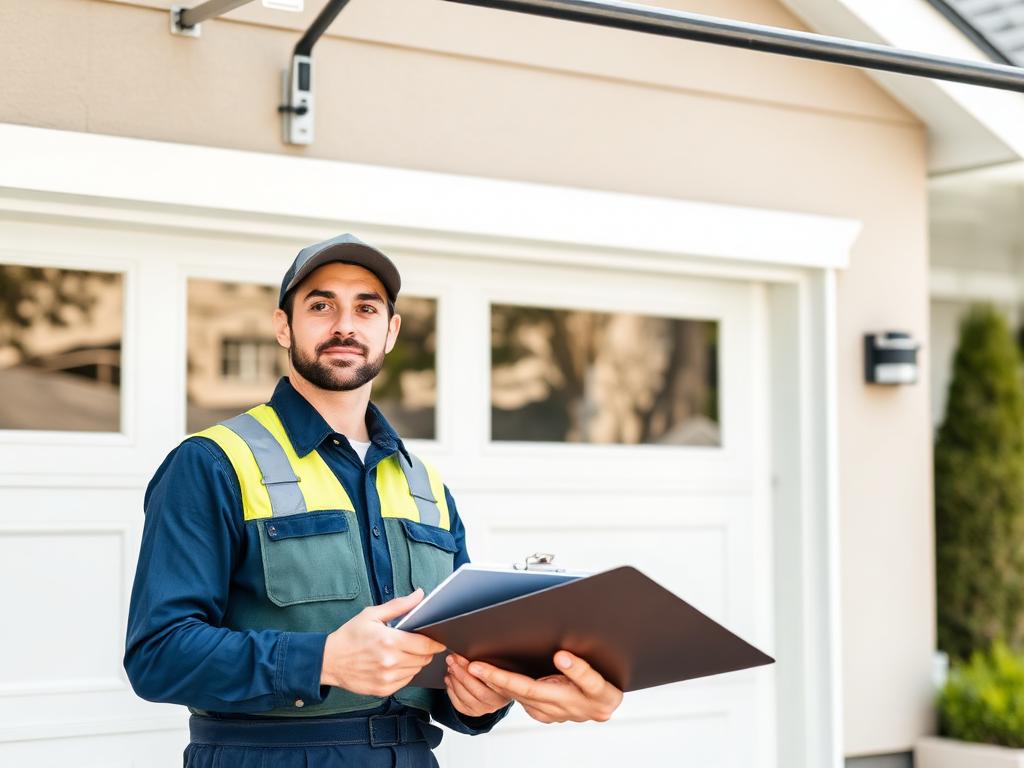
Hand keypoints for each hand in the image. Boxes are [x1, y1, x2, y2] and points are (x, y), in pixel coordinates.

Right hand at [320, 588, 445, 696]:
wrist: (329, 660)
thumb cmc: (350, 635)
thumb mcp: (372, 614)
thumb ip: (399, 605)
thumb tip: (419, 595)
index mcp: (389, 641)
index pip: (425, 645)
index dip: (435, 642)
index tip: (439, 639)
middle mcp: (390, 662)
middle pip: (424, 659)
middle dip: (426, 651)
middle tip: (418, 643)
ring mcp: (387, 678)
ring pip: (416, 670)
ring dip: (416, 661)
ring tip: (404, 652)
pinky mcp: (384, 690)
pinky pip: (406, 681)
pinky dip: (406, 672)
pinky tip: (396, 663)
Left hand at [444, 653, 512, 716]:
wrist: (497, 688)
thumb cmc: (496, 672)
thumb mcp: (498, 665)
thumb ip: (489, 662)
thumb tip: (472, 652)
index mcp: (507, 688)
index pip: (495, 682)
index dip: (482, 672)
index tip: (471, 663)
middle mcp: (496, 702)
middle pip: (478, 691)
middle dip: (462, 673)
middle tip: (453, 660)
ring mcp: (484, 709)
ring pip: (466, 698)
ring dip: (455, 681)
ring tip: (450, 667)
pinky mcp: (473, 712)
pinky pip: (459, 705)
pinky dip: (451, 691)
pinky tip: (449, 679)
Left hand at [466, 650, 622, 723]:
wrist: (604, 708)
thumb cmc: (604, 689)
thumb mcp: (602, 679)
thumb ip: (582, 669)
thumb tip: (562, 657)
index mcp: (579, 698)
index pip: (535, 687)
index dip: (509, 677)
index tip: (494, 667)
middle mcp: (561, 708)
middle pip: (522, 692)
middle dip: (495, 678)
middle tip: (472, 666)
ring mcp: (550, 713)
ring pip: (517, 697)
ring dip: (494, 684)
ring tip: (472, 669)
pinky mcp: (543, 713)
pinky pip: (520, 699)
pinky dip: (503, 688)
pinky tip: (490, 677)